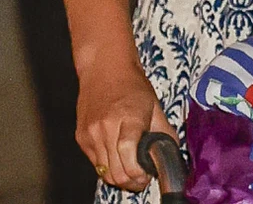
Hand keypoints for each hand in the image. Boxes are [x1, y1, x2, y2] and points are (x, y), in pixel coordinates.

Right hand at [76, 60, 172, 191]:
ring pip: (104, 173)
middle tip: (142, 180)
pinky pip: (95, 163)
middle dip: (131, 182)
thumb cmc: (131, 85)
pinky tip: (118, 159)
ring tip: (131, 171)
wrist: (103, 69)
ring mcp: (90, 134)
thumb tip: (171, 153)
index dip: (138, 173)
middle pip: (116, 171)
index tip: (147, 176)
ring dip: (119, 178)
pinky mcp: (81, 138)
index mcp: (127, 118)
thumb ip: (164, 132)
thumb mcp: (155, 106)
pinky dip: (107, 167)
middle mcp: (105, 128)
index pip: (128, 154)